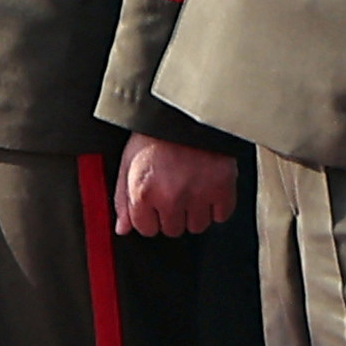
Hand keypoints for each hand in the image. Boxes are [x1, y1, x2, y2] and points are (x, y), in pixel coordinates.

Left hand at [113, 135, 237, 238]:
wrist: (185, 115)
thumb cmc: (153, 138)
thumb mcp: (127, 165)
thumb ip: (123, 201)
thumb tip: (123, 229)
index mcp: (143, 193)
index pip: (146, 229)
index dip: (149, 218)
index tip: (154, 207)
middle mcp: (171, 198)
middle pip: (173, 230)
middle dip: (171, 216)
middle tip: (173, 194)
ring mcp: (198, 195)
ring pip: (197, 226)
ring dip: (194, 214)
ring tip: (190, 191)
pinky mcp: (223, 189)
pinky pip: (221, 216)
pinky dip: (216, 207)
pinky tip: (207, 191)